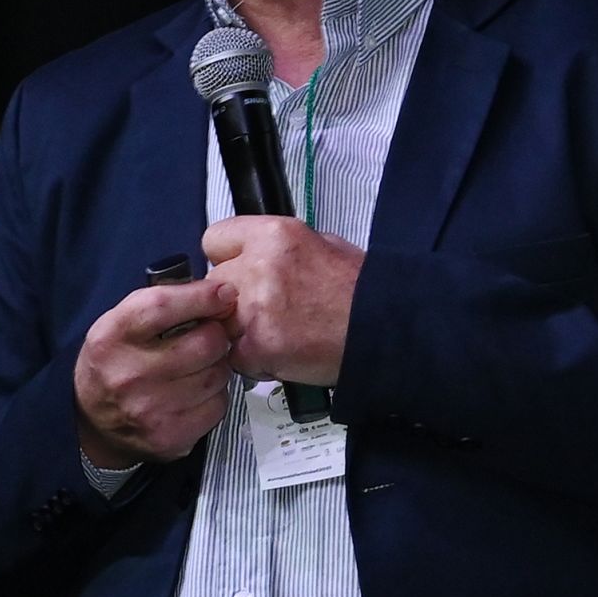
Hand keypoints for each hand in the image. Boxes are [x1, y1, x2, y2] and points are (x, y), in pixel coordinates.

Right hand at [73, 278, 238, 464]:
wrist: (91, 422)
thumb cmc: (113, 362)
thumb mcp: (119, 323)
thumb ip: (160, 303)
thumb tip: (217, 292)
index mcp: (112, 337)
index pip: (163, 306)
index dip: (201, 296)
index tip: (224, 293)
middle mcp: (129, 374)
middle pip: (205, 343)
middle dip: (216, 334)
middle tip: (208, 336)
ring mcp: (150, 410)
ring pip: (217, 375)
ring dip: (217, 366)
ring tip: (198, 366)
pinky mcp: (170, 436)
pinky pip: (218, 405)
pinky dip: (215, 395)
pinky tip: (196, 392)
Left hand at [201, 216, 363, 385]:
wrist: (385, 330)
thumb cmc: (360, 291)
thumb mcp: (323, 245)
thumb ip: (279, 248)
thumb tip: (255, 254)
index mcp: (274, 235)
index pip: (215, 240)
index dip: (227, 259)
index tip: (239, 271)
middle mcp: (259, 267)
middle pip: (213, 284)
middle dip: (232, 299)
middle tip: (263, 310)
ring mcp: (255, 309)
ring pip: (219, 323)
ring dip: (239, 332)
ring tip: (275, 335)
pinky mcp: (258, 347)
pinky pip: (235, 356)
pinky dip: (253, 361)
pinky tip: (281, 355)